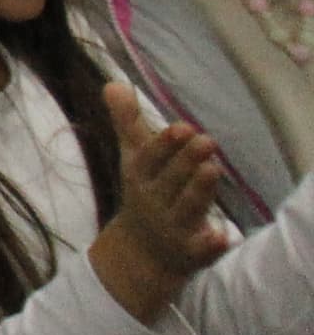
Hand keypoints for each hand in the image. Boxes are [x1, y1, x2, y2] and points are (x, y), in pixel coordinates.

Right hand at [92, 81, 229, 319]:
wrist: (140, 251)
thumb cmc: (144, 191)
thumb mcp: (133, 158)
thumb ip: (127, 122)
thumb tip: (113, 83)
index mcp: (139, 177)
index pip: (150, 159)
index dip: (165, 144)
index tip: (183, 127)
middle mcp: (153, 201)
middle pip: (171, 181)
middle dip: (186, 162)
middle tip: (206, 140)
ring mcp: (172, 227)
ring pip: (187, 208)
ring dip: (199, 191)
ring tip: (214, 169)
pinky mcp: (192, 251)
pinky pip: (200, 249)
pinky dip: (209, 244)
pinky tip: (221, 236)